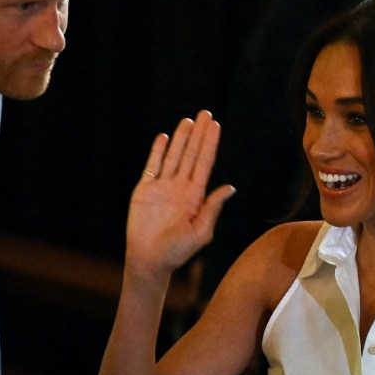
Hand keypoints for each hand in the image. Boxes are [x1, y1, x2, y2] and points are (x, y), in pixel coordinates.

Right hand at [125, 110, 234, 276]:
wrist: (150, 261)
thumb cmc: (177, 252)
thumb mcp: (201, 232)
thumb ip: (212, 208)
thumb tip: (230, 187)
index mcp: (195, 196)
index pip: (205, 163)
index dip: (210, 143)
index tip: (215, 126)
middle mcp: (180, 187)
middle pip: (191, 154)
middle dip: (198, 134)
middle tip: (205, 114)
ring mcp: (162, 187)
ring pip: (173, 156)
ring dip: (181, 138)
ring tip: (188, 121)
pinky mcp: (144, 190)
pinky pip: (152, 166)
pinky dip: (157, 151)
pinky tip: (164, 138)